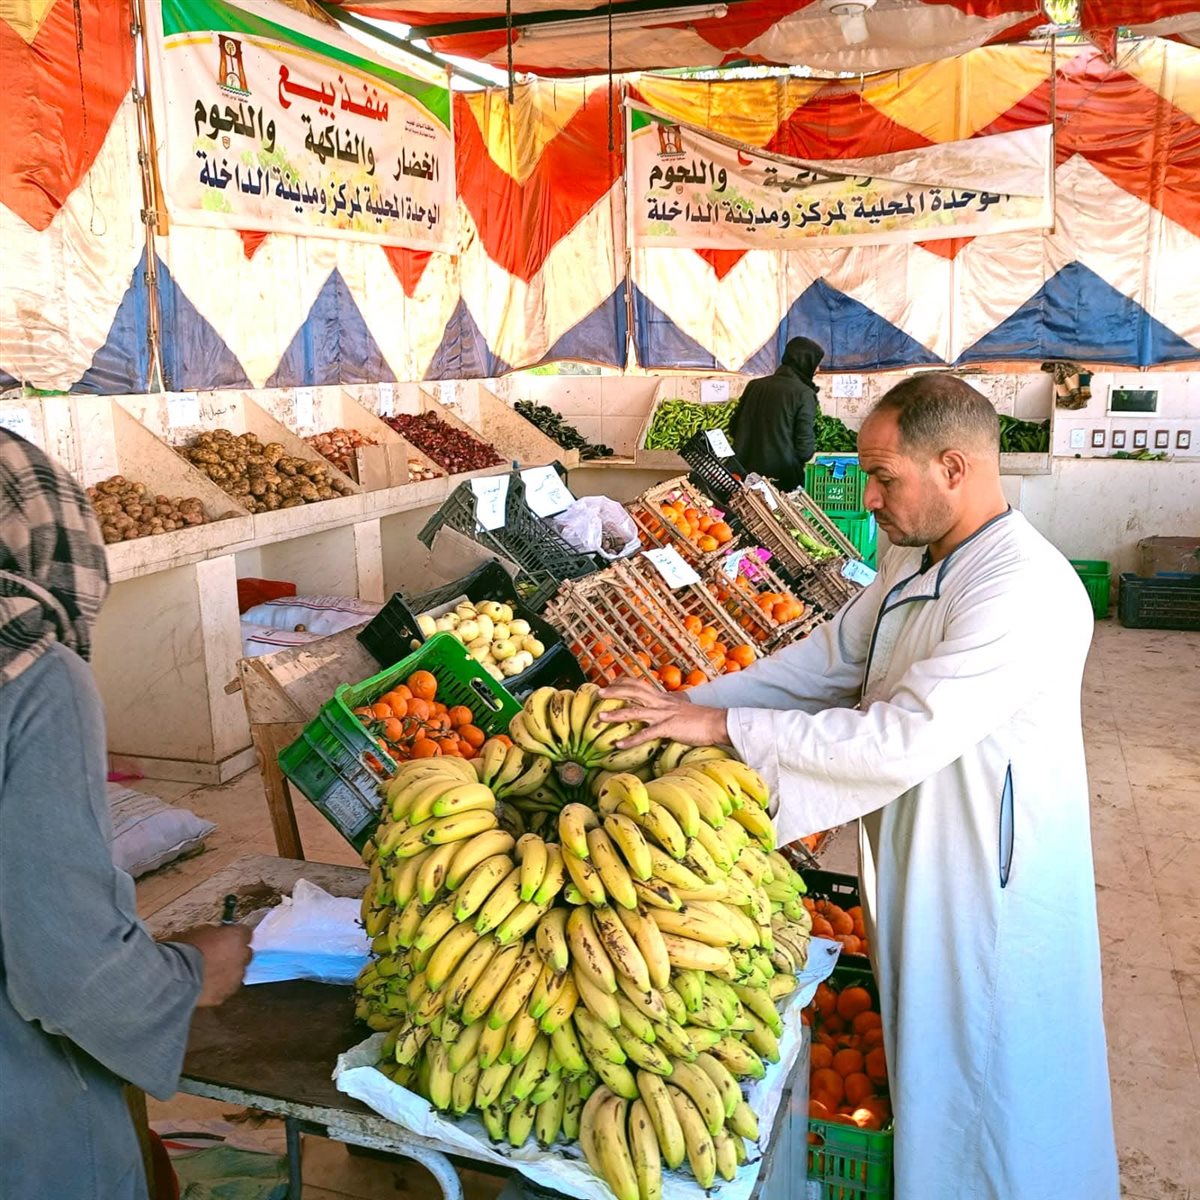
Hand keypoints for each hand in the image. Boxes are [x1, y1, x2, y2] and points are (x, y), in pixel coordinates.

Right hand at [173, 924, 252, 1006]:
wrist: (174, 976)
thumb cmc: (184, 949)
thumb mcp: (200, 931)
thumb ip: (216, 934)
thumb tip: (219, 937)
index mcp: (236, 937)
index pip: (246, 933)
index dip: (235, 936)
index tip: (227, 938)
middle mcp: (241, 957)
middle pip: (245, 954)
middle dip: (235, 954)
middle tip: (219, 956)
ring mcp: (235, 978)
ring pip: (238, 973)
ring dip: (228, 972)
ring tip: (210, 974)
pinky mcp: (225, 994)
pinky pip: (226, 988)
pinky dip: (219, 987)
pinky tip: (205, 986)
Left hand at [601, 680, 730, 748]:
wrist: (717, 723)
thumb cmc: (699, 719)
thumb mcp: (679, 709)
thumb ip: (666, 708)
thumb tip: (657, 713)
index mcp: (662, 697)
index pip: (638, 683)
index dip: (622, 682)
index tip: (608, 684)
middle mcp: (660, 702)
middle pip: (632, 691)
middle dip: (613, 692)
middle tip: (597, 694)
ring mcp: (664, 714)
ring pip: (635, 711)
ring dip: (615, 715)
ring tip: (599, 719)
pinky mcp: (669, 728)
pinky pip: (646, 734)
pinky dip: (631, 740)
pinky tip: (619, 745)